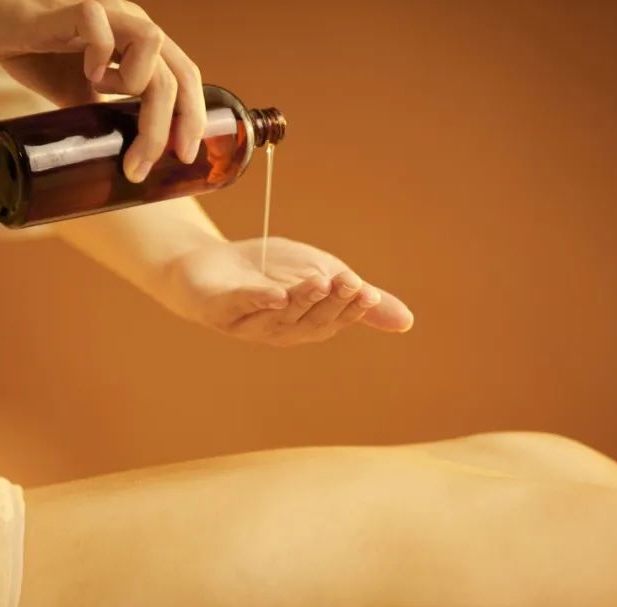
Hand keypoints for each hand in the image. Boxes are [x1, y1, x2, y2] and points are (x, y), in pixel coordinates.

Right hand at [0, 0, 204, 182]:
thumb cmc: (35, 51)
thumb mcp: (76, 94)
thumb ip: (102, 118)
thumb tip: (118, 162)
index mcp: (140, 46)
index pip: (185, 77)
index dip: (193, 118)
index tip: (185, 158)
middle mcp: (130, 23)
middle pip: (174, 71)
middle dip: (168, 125)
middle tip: (142, 165)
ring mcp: (103, 12)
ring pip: (150, 43)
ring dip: (142, 87)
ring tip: (111, 106)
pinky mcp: (66, 7)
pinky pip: (97, 20)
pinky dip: (99, 53)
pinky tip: (87, 74)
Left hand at [160, 237, 413, 345]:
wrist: (207, 265)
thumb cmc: (266, 275)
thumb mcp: (319, 277)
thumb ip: (356, 298)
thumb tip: (408, 322)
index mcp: (302, 325)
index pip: (331, 322)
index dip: (351, 310)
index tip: (368, 292)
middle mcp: (276, 331)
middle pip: (308, 322)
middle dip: (331, 304)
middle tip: (352, 285)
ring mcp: (246, 322)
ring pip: (279, 316)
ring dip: (302, 300)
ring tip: (321, 281)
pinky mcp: (218, 308)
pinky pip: (240, 305)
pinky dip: (257, 300)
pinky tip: (275, 294)